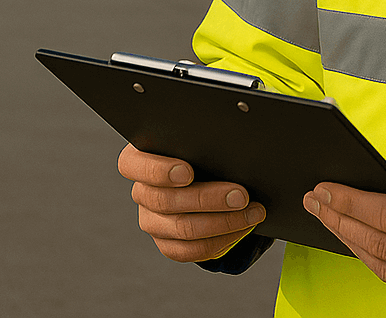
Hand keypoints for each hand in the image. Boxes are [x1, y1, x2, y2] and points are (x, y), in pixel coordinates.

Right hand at [117, 143, 265, 262]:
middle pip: (166, 201)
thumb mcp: (199, 136)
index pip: (133, 165)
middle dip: (209, 199)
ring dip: (223, 222)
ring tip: (252, 212)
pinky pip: (190, 250)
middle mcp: (142, 192)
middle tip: (241, 195)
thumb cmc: (203, 146)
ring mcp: (152, 220)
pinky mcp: (167, 242)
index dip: (159, 171)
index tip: (188, 172)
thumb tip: (232, 138)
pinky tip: (242, 228)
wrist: (209, 172)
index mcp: (139, 160)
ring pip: (182, 228)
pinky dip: (220, 240)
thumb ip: (203, 136)